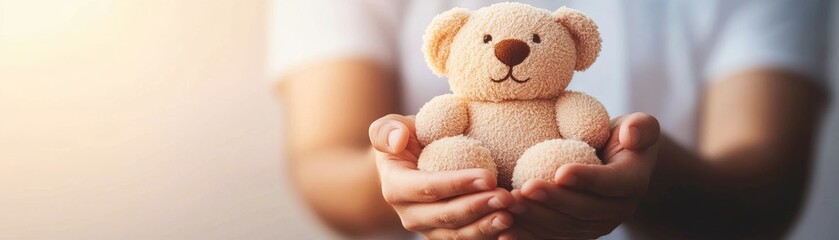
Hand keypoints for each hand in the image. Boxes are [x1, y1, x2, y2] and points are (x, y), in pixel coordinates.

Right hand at [370, 114, 515, 238]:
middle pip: (446, 216)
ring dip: (486, 227)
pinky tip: (511, 229)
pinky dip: (489, 237)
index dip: (458, 184)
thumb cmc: (406, 139)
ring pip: (458, 235)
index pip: (429, 188)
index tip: (488, 177)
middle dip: (478, 208)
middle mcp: (410, 215)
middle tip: (507, 198)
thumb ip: (387, 131)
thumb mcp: (390, 128)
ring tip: (510, 214)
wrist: (412, 163)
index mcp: (396, 189)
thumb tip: (397, 140)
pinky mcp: (446, 236)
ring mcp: (429, 230)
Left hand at [500, 112, 659, 239]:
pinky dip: (528, 234)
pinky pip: (550, 237)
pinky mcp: (575, 232)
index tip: (560, 171)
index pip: (611, 183)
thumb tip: (630, 135)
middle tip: (524, 189)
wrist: (615, 164)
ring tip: (509, 204)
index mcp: (633, 183)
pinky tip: (504, 230)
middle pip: (583, 210)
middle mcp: (616, 211)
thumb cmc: (621, 137)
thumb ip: (641, 126)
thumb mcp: (638, 125)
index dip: (587, 180)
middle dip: (553, 201)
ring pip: (564, 226)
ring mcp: (595, 226)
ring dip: (535, 217)